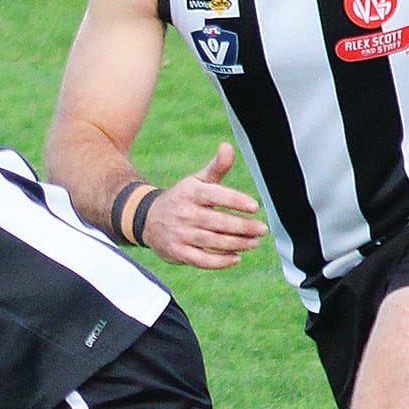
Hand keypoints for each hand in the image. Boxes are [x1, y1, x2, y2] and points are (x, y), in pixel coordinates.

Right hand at [140, 144, 263, 270]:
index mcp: (190, 192)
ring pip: (213, 242)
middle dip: (243, 227)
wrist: (147, 219)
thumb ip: (216, 167)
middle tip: (262, 229)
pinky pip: (202, 260)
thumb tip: (227, 146)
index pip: (215, 195)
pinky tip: (236, 257)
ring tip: (254, 242)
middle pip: (218, 222)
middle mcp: (184, 213)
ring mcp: (180, 234)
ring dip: (237, 243)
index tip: (254, 206)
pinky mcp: (177, 252)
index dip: (236, 200)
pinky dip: (221, 261)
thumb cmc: (182, 198)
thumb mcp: (196, 181)